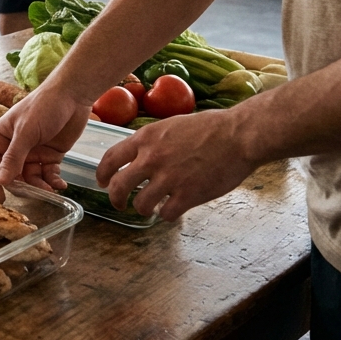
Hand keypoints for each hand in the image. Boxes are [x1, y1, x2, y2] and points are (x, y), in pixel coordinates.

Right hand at [0, 83, 90, 190]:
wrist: (73, 95)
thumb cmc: (43, 106)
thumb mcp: (26, 132)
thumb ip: (13, 158)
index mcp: (0, 137)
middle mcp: (14, 146)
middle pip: (11, 174)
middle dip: (20, 186)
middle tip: (32, 194)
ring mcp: (33, 151)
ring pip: (30, 177)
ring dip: (39, 186)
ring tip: (49, 189)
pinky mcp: (50, 155)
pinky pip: (47, 174)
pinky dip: (52, 181)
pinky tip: (60, 184)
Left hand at [97, 108, 259, 220]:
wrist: (239, 135)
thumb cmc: (211, 127)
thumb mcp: (171, 125)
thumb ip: (153, 141)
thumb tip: (142, 153)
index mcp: (146, 138)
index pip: (111, 158)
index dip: (102, 173)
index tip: (102, 182)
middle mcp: (151, 159)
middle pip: (119, 186)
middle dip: (115, 199)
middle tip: (119, 205)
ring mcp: (169, 178)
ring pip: (141, 204)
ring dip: (144, 209)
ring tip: (152, 208)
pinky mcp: (187, 195)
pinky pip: (166, 214)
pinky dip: (167, 215)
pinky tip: (173, 210)